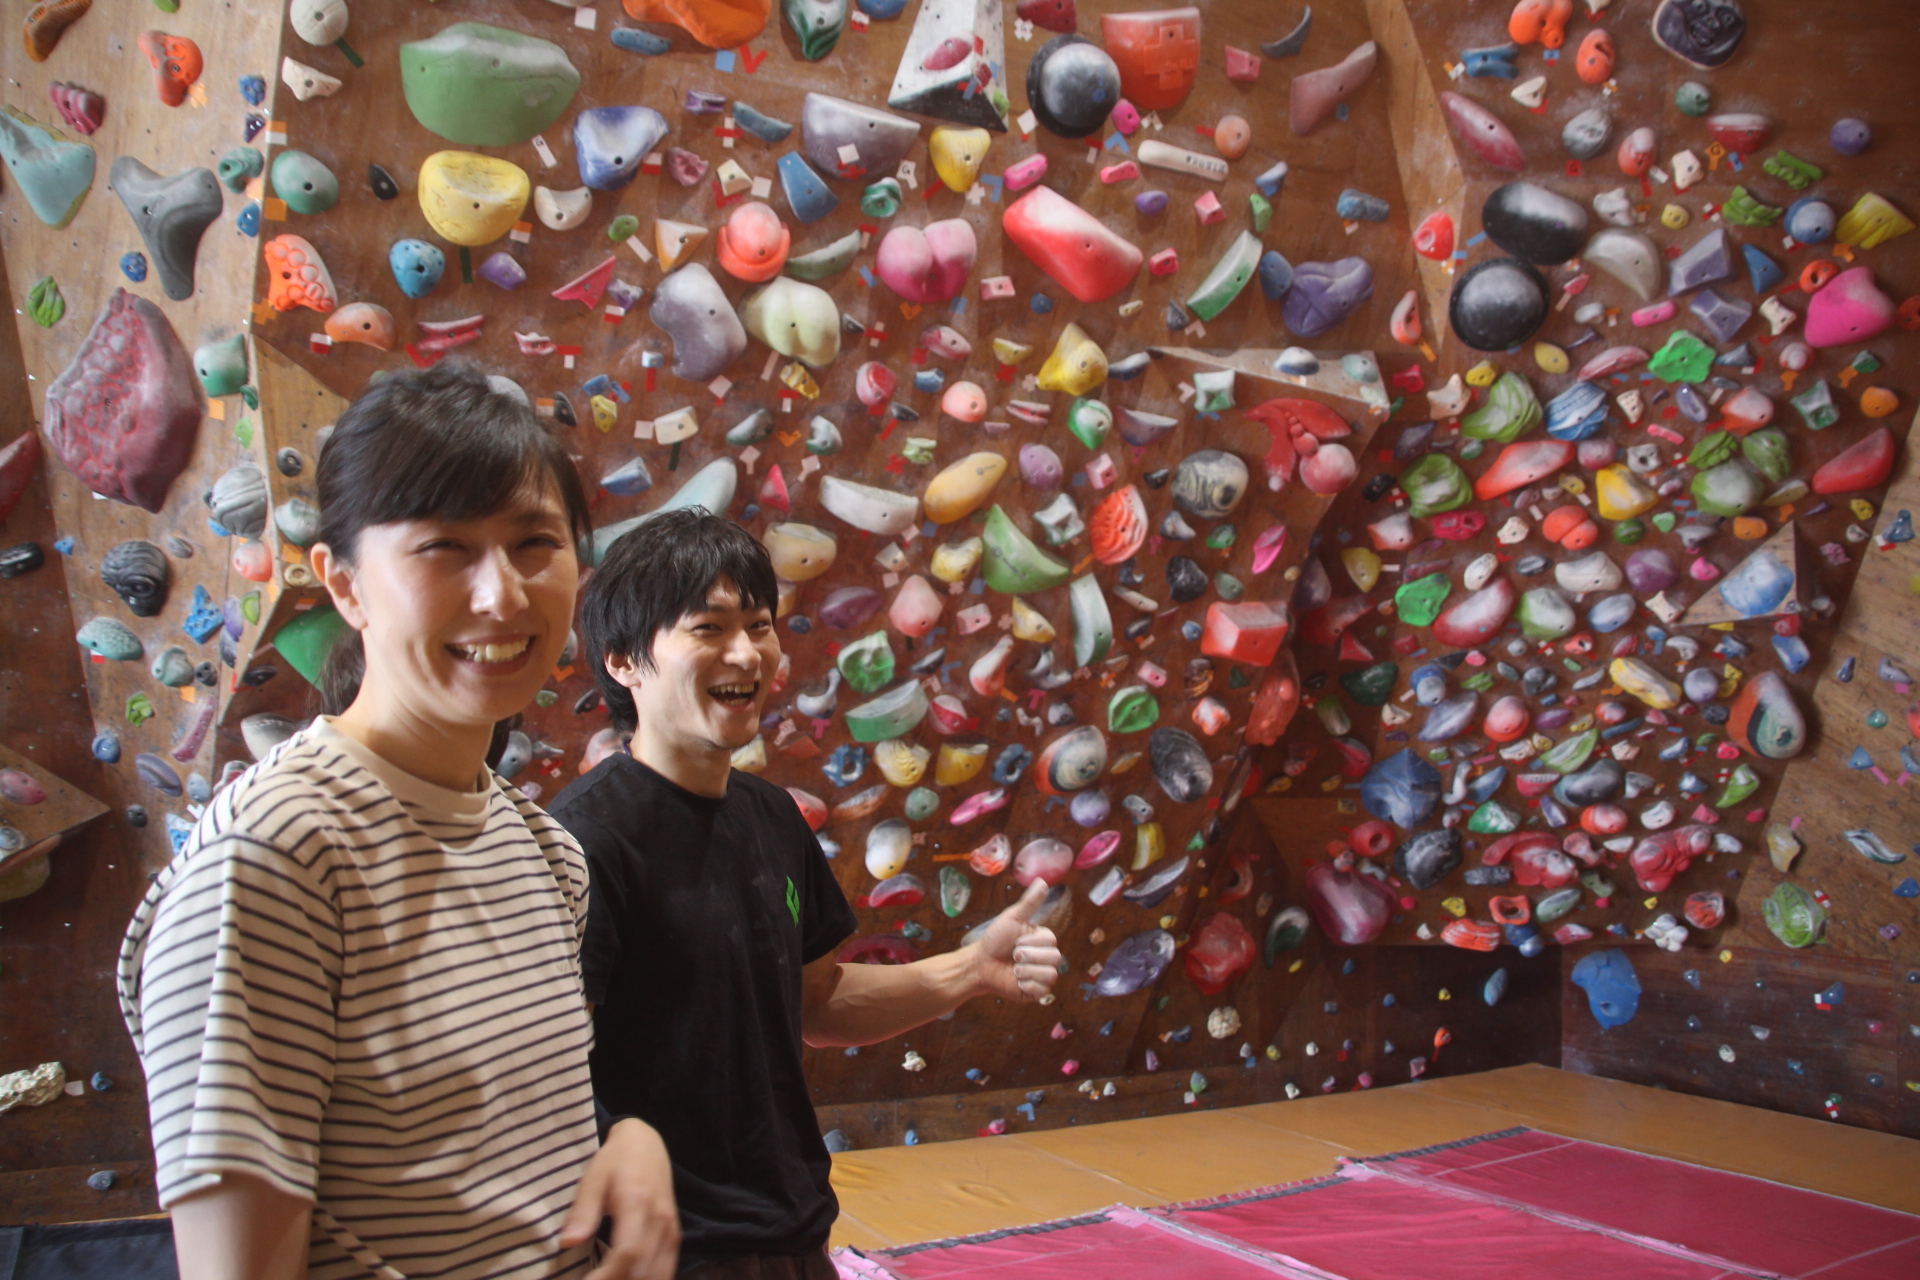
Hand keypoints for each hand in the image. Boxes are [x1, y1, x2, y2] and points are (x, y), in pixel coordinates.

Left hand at [560, 1117, 679, 1279]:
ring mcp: (671, 1229)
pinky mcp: (675, 1235)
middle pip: (642, 1269)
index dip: (606, 1276)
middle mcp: (659, 1219)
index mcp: (637, 1203)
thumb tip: (567, 1243)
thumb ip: (583, 1211)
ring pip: (657, 1274)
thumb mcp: (593, 1179)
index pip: (627, 1252)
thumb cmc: (615, 1161)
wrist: (646, 1144)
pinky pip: (667, 1269)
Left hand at [970, 880, 1063, 1002]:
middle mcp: (1047, 958)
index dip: (1032, 942)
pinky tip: (1016, 981)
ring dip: (1027, 971)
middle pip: (1055, 958)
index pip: (1052, 941)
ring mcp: (1043, 976)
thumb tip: (1042, 881)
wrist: (980, 964)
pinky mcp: (1036, 992)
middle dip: (1029, 956)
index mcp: (1044, 941)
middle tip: (1013, 955)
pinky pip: (1043, 991)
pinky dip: (1027, 985)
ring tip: (1013, 969)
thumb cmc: (995, 940)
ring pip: (1050, 975)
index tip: (1016, 941)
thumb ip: (1029, 903)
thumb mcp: (1012, 918)